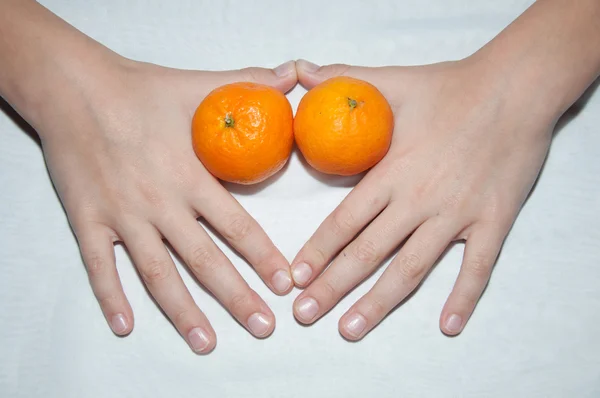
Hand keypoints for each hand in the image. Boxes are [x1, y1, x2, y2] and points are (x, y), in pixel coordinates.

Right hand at [39, 55, 296, 352]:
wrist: (75, 90)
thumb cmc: (140, 90)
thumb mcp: (198, 84)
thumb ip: (246, 84)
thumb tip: (290, 76)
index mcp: (191, 176)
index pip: (236, 225)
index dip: (263, 256)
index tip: (284, 284)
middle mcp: (160, 203)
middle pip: (204, 260)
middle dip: (236, 296)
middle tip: (262, 327)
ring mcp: (122, 216)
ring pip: (156, 273)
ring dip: (182, 311)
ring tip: (207, 342)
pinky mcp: (87, 220)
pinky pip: (99, 266)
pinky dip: (110, 297)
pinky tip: (125, 326)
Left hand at [290, 58, 555, 338]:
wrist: (515, 89)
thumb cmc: (451, 87)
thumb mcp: (393, 80)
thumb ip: (344, 80)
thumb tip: (300, 72)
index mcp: (392, 172)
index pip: (345, 221)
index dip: (318, 251)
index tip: (295, 278)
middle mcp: (419, 200)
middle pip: (368, 253)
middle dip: (332, 286)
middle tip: (305, 314)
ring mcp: (457, 214)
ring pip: (412, 268)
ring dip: (379, 303)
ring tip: (350, 329)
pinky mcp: (493, 220)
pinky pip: (479, 266)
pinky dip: (464, 297)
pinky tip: (448, 325)